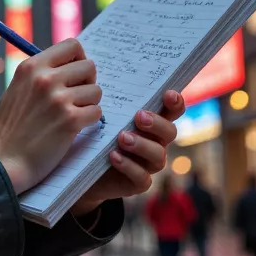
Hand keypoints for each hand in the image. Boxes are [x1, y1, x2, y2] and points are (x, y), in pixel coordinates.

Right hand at [0, 38, 102, 194]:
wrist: (4, 161)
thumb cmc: (10, 128)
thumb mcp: (17, 89)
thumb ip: (40, 74)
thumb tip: (70, 64)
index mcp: (31, 66)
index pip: (72, 45)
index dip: (79, 59)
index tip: (75, 74)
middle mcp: (45, 78)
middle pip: (89, 66)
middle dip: (87, 82)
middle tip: (77, 97)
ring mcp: (58, 99)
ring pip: (96, 91)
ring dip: (89, 104)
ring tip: (72, 114)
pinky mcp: (70, 121)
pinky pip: (97, 112)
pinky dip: (90, 121)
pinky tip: (74, 128)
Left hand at [69, 90, 184, 219]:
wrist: (80, 169)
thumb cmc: (94, 134)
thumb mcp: (102, 115)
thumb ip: (111, 100)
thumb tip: (102, 71)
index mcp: (151, 122)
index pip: (172, 110)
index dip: (175, 102)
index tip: (168, 94)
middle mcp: (155, 142)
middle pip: (170, 132)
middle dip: (157, 123)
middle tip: (139, 116)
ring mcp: (148, 164)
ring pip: (158, 156)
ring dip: (142, 145)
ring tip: (122, 138)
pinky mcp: (138, 183)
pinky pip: (143, 178)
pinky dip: (129, 167)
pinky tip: (114, 156)